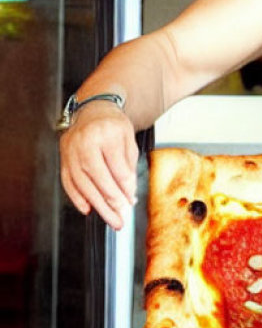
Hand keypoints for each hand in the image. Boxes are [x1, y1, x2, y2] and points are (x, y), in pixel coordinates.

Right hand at [59, 101, 138, 230]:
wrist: (92, 110)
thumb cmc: (113, 125)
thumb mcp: (128, 139)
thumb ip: (129, 164)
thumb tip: (129, 192)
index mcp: (107, 134)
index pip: (117, 166)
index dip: (125, 186)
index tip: (131, 200)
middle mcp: (85, 142)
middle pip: (98, 177)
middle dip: (110, 200)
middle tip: (120, 217)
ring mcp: (71, 151)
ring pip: (82, 183)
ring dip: (96, 204)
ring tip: (109, 218)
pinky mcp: (63, 158)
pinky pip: (68, 182)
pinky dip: (77, 198)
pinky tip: (88, 209)